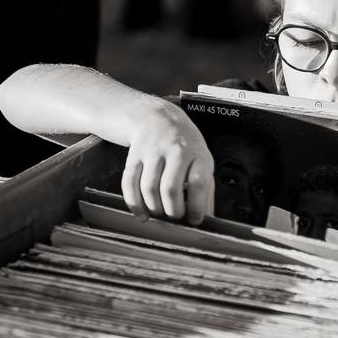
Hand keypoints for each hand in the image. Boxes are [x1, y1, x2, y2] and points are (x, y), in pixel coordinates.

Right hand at [122, 100, 214, 224]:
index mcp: (198, 153)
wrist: (156, 117)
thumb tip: (208, 219)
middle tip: (175, 217)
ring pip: (149, 188)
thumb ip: (206, 189)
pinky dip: (134, 204)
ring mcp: (152, 152)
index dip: (196, 206)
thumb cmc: (184, 145)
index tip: (194, 220)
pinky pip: (129, 183)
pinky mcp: (134, 156)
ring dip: (154, 209)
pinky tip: (141, 214)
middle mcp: (175, 150)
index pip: (198, 183)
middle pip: (170, 189)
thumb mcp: (202, 160)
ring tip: (160, 213)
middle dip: (172, 211)